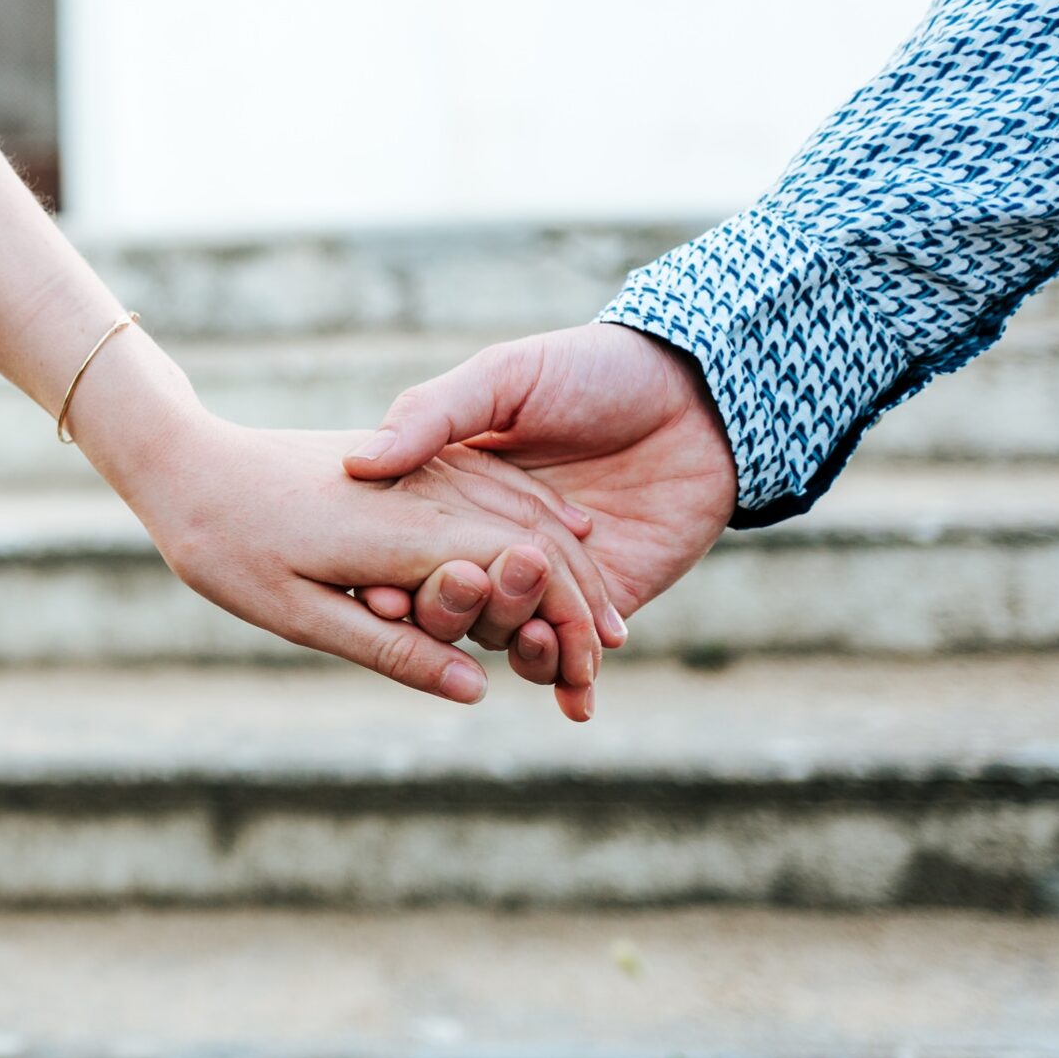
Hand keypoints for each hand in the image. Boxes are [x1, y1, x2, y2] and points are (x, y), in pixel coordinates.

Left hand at [82, 340, 617, 703]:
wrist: (186, 463)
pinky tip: (558, 538)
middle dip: (583, 599)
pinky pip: (492, 485)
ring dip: (569, 560)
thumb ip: (393, 651)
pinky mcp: (409, 459)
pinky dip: (535, 519)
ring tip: (601, 611)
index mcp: (407, 534)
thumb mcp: (304, 616)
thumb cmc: (230, 549)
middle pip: (535, 545)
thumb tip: (473, 691)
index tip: (590, 674)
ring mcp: (421, 468)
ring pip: (521, 510)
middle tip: (611, 655)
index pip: (518, 579)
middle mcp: (427, 492)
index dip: (565, 627)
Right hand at [346, 323, 737, 721]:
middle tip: (468, 585)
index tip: (379, 595)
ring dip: (513, 642)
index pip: (407, 557)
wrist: (699, 398)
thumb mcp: (504, 377)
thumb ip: (431, 414)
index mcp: (456, 498)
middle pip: (452, 606)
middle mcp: (492, 547)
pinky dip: (564, 678)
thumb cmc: (595, 370)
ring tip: (534, 630)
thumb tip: (359, 462)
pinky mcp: (599, 609)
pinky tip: (576, 687)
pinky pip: (567, 659)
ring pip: (506, 638)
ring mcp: (544, 583)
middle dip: (452, 610)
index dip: (392, 580)